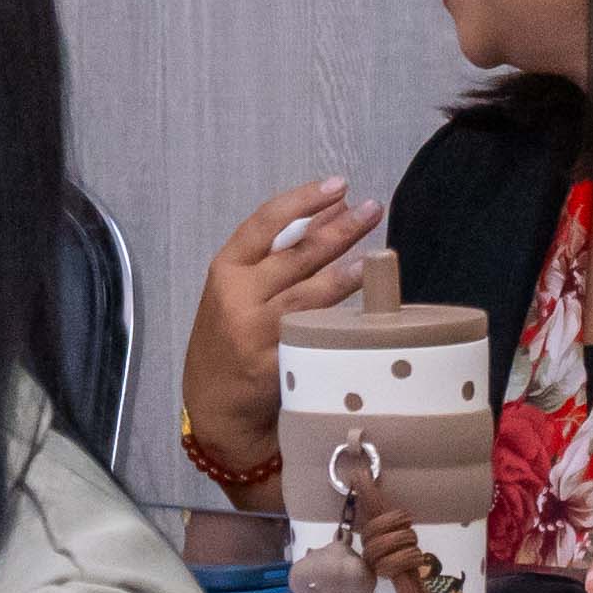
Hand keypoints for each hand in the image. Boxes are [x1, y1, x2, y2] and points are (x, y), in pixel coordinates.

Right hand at [183, 180, 386, 476]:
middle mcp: (236, 296)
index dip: (303, 201)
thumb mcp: (236, 294)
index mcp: (225, 270)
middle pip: (296, 255)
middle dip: (339, 229)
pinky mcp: (273, 364)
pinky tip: (366, 309)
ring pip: (309, 294)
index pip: (265, 224)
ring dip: (346, 272)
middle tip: (373, 209)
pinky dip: (342, 320)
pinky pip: (314, 336)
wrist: (215, 407)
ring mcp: (255, 332)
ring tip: (378, 253)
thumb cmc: (231, 341)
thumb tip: (331, 219)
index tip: (339, 186)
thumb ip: (273, 261)